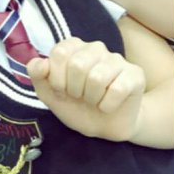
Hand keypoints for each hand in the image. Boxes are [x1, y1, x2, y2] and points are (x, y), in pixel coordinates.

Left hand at [27, 37, 145, 141]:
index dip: (57, 79)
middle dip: (74, 90)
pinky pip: (117, 89)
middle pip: (78, 65)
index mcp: (73, 46)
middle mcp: (96, 47)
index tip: (62, 89)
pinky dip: (107, 105)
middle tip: (80, 97)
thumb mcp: (49, 93)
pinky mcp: (135, 75)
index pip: (59, 53)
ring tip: (94, 101)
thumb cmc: (76, 105)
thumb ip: (37, 75)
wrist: (103, 127)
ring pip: (97, 78)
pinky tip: (108, 105)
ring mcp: (117, 59)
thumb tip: (40, 63)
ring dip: (91, 99)